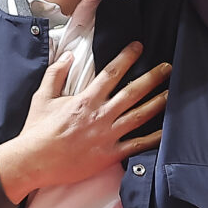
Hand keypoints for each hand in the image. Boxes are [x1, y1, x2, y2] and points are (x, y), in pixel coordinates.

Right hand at [0, 41, 168, 203]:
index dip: (127, 57)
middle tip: (168, 67)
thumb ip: (56, 73)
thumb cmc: (37, 129)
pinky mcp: (110, 155)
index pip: (111, 73)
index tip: (139, 47)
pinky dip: (153, 139)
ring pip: (139, 116)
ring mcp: (107, 136)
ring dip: (158, 103)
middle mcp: (101, 115)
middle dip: (152, 78)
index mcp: (86, 99)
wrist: (34, 161)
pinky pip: (137, 146)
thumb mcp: (42, 96)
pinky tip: (166, 131)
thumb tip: (69, 55)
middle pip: (133, 92)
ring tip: (172, 94)